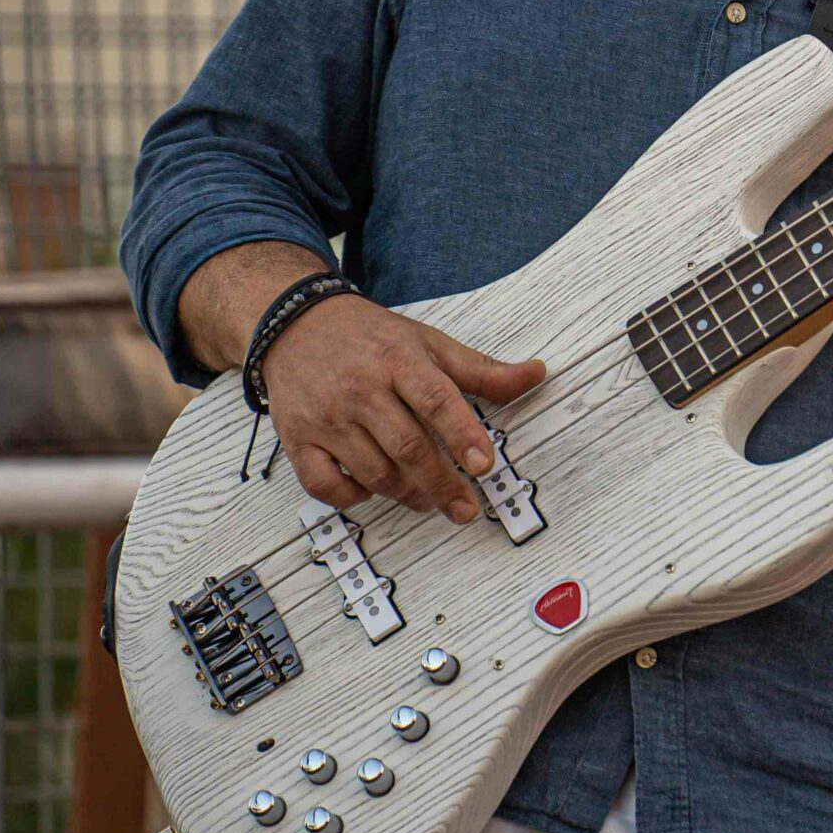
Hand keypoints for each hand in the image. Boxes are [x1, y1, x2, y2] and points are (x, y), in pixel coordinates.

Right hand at [258, 296, 544, 520]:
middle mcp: (361, 389)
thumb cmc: (371, 338)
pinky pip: (324, 484)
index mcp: (398, 361)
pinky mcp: (297, 439)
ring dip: (406, 493)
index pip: (436, 400)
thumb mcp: (430, 343)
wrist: (298, 325)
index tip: (483, 466)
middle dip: (442, 484)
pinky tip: (373, 489)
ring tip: (428, 497)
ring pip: (373, 471)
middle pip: (407, 446)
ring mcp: (326, 417)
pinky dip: (352, 497)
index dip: (462, 435)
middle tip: (465, 507)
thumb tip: (535, 373)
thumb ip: (482, 370)